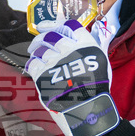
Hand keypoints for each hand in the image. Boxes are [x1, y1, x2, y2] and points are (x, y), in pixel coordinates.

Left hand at [25, 19, 119, 135]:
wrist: (86, 110)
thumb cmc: (97, 89)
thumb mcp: (102, 64)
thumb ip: (95, 48)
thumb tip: (94, 34)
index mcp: (86, 46)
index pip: (71, 26)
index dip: (59, 24)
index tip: (52, 26)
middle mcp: (69, 50)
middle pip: (52, 34)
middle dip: (44, 35)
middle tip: (39, 39)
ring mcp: (54, 62)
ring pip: (40, 48)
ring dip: (36, 49)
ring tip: (34, 51)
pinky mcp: (42, 75)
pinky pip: (33, 63)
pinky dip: (32, 63)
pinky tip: (33, 65)